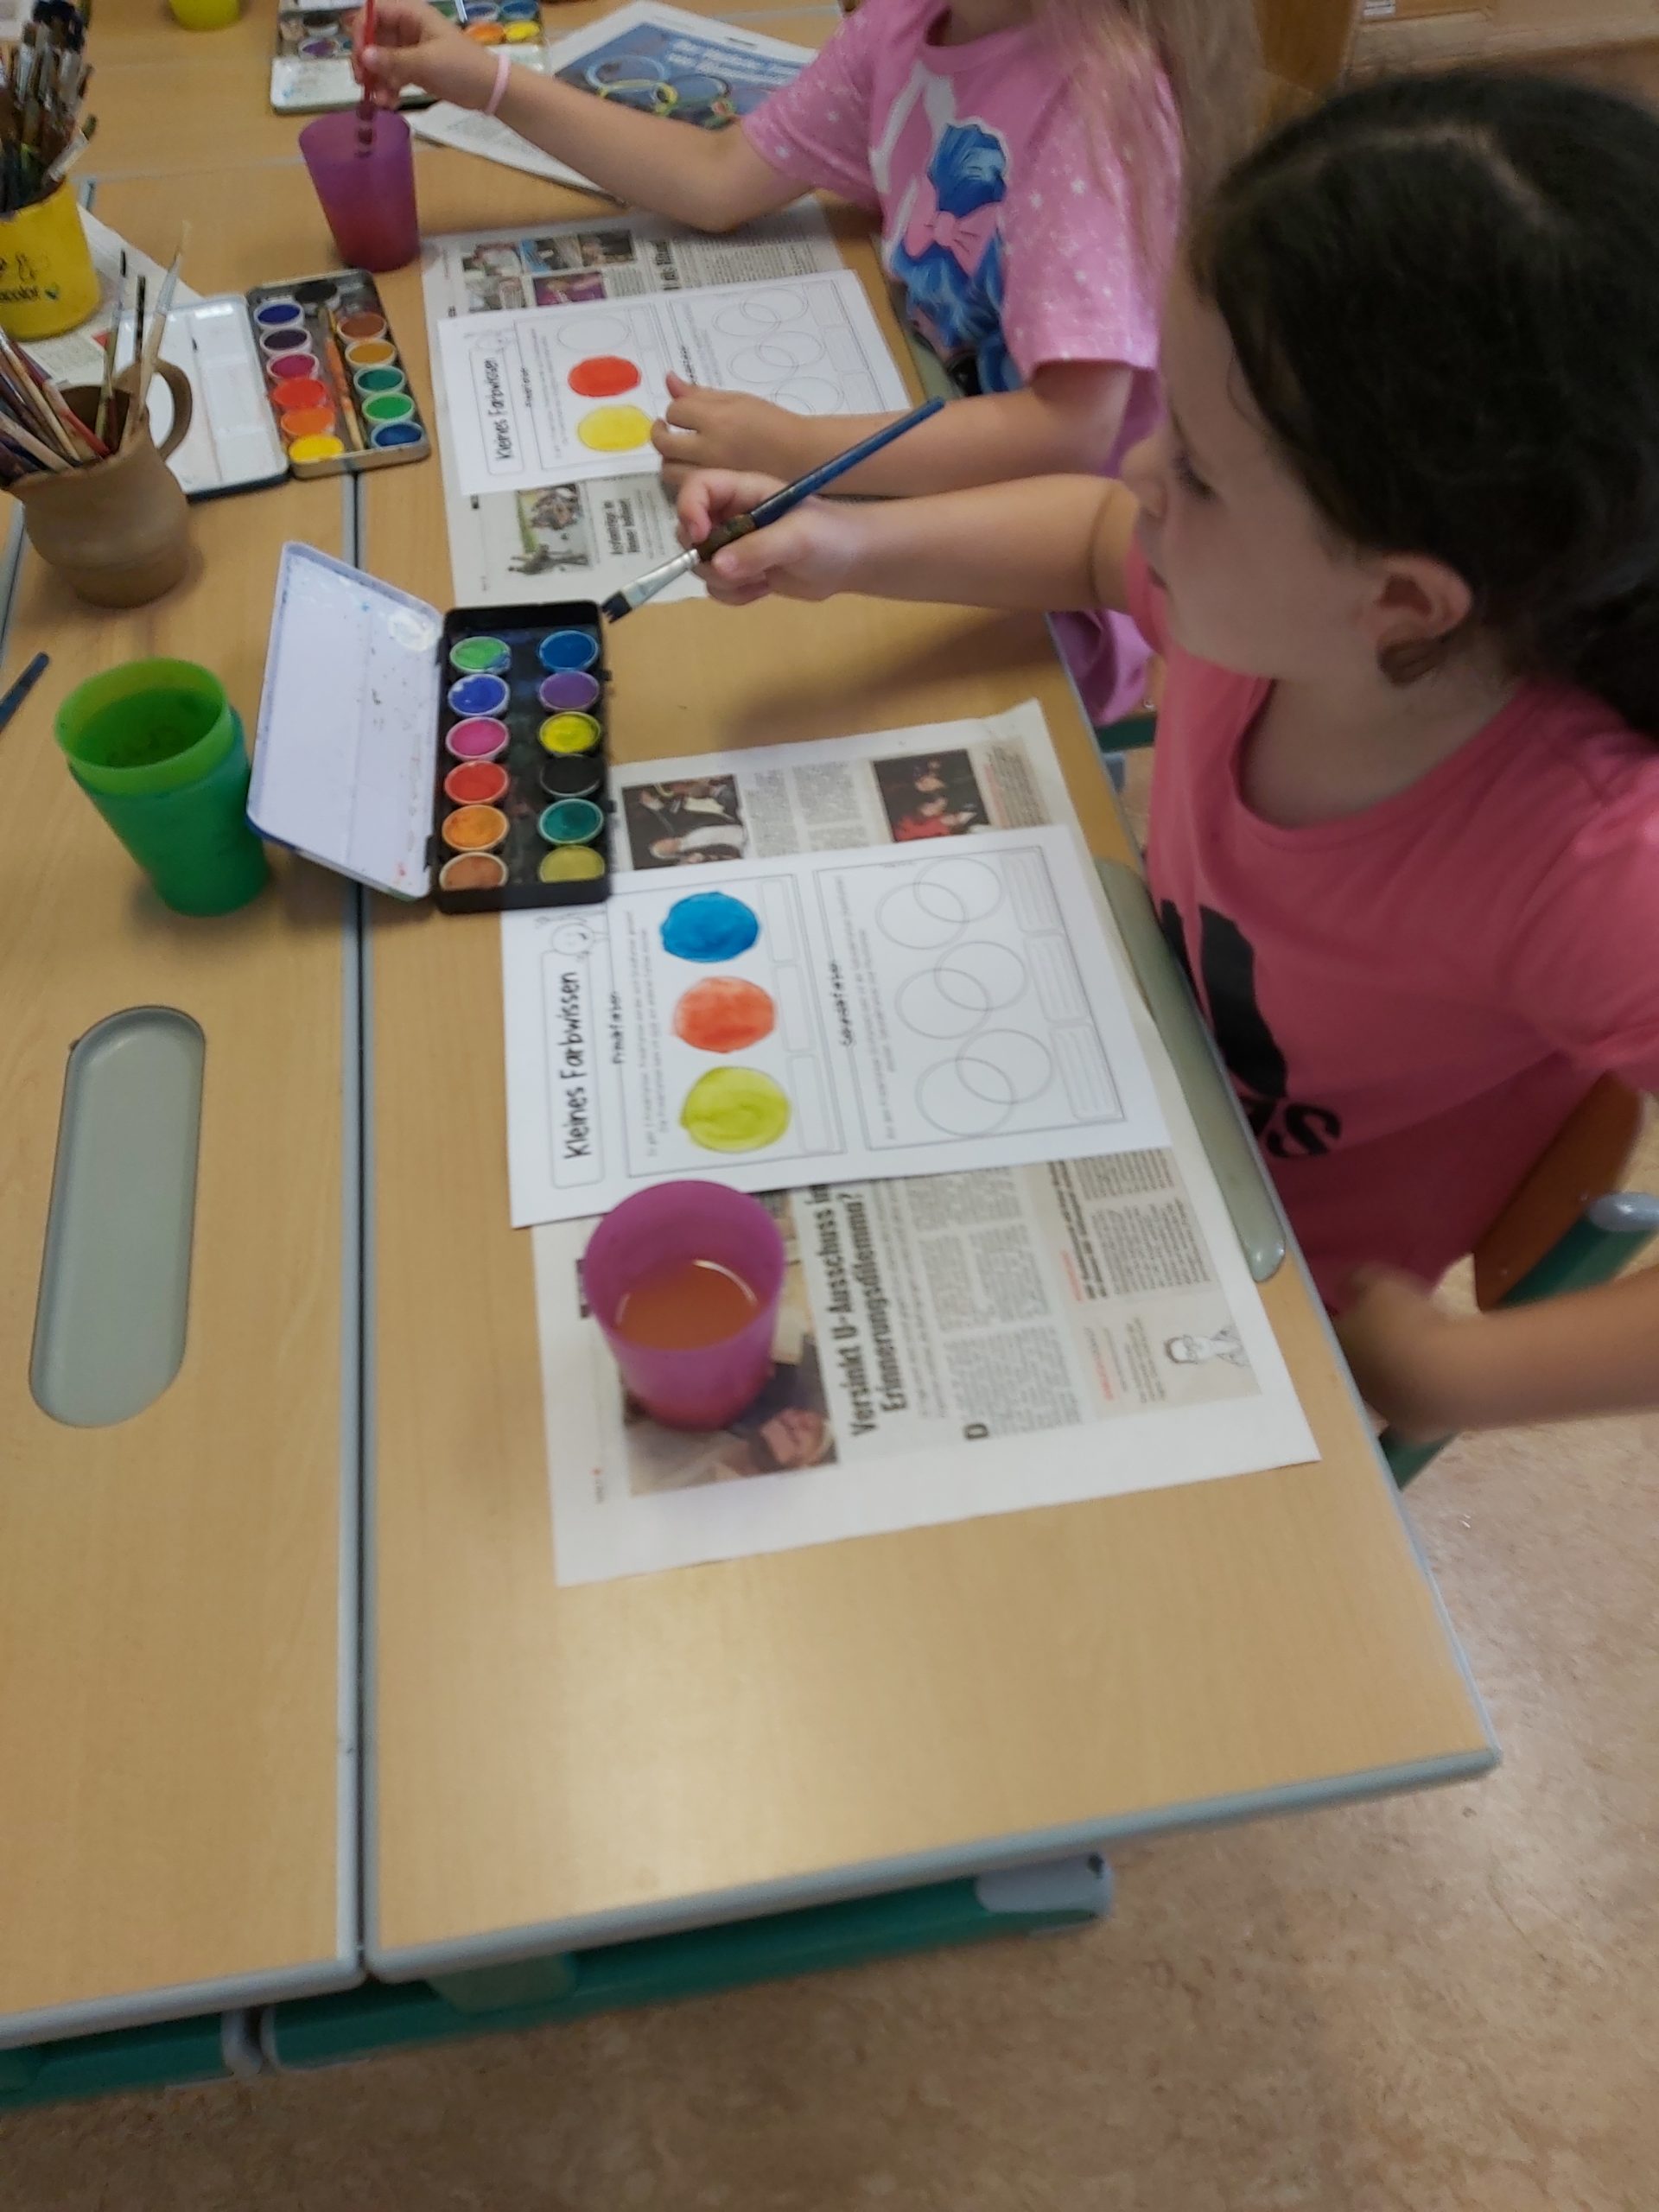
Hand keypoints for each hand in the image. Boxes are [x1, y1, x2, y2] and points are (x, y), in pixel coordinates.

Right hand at [353, 0, 493, 108]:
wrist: (489, 89)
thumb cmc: (461, 67)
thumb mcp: (426, 62)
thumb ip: (393, 60)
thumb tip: (363, 57)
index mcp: (410, 14)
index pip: (372, 13)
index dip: (361, 33)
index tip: (360, 59)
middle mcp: (406, 27)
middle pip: (372, 38)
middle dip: (366, 61)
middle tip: (363, 83)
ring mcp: (409, 49)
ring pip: (380, 60)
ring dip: (377, 80)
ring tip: (382, 100)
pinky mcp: (414, 69)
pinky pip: (392, 75)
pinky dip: (388, 88)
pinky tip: (390, 103)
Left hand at [652, 375, 813, 490]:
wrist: (800, 455)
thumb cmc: (771, 423)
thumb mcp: (737, 400)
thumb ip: (700, 394)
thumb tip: (669, 379)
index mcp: (716, 419)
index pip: (675, 412)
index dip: (675, 411)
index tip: (682, 413)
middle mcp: (710, 448)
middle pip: (664, 445)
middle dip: (660, 435)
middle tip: (667, 431)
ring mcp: (712, 473)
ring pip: (669, 472)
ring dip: (669, 460)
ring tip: (679, 452)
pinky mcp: (717, 492)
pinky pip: (686, 487)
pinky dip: (684, 477)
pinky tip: (694, 468)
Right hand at [677, 471, 866, 606]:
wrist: (852, 561)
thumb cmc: (831, 536)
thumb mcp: (798, 538)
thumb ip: (757, 549)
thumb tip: (715, 566)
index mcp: (743, 490)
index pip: (697, 488)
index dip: (689, 509)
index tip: (701, 537)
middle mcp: (733, 514)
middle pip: (689, 531)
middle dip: (705, 555)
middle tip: (736, 568)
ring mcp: (735, 545)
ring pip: (701, 564)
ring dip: (723, 580)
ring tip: (760, 579)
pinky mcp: (742, 571)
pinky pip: (717, 586)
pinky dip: (733, 594)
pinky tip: (763, 589)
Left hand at [1335, 1267, 1468, 1440]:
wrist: (1446, 1377)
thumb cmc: (1407, 1325)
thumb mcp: (1379, 1285)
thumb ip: (1357, 1281)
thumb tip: (1344, 1284)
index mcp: (1337, 1348)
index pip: (1329, 1330)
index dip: (1340, 1317)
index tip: (1353, 1308)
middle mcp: (1353, 1384)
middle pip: (1354, 1363)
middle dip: (1366, 1349)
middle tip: (1388, 1332)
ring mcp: (1382, 1410)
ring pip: (1382, 1389)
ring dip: (1393, 1375)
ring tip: (1416, 1358)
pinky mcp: (1412, 1429)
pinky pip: (1413, 1410)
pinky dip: (1420, 1399)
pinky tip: (1434, 1386)